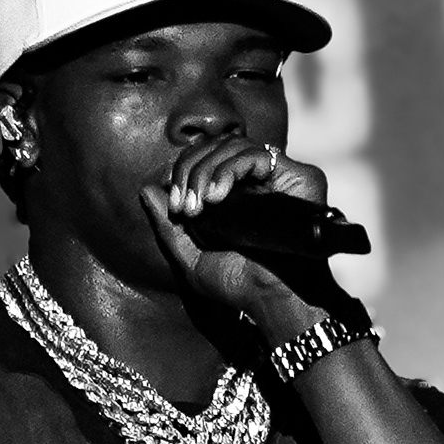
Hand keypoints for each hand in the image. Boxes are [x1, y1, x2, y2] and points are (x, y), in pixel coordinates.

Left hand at [139, 135, 330, 339]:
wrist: (274, 298)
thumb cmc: (238, 284)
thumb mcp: (191, 258)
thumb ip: (168, 227)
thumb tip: (146, 190)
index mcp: (233, 193)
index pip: (203, 158)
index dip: (184, 172)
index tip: (176, 206)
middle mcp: (255, 179)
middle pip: (215, 146)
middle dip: (191, 170)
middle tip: (185, 207)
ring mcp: (277, 176)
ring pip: (233, 145)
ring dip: (206, 170)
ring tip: (201, 206)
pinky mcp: (297, 176)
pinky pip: (256, 155)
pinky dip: (229, 170)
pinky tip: (218, 197)